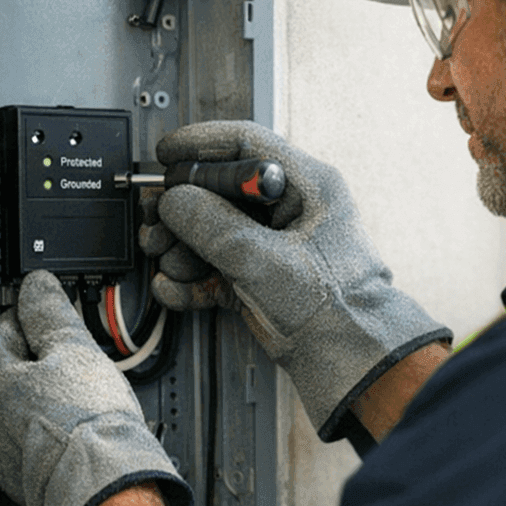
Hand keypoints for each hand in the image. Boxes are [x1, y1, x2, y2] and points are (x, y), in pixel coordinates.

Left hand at [0, 270, 192, 505]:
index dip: (25, 313)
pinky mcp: (27, 480)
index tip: (40, 308)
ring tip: (73, 390)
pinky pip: (33, 443)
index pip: (4, 331)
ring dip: (40, 397)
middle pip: (10, 372)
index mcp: (1, 379)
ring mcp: (7, 452)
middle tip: (63, 348)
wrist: (104, 484)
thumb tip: (36, 284)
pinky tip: (72, 429)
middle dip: (33, 358)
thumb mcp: (75, 349)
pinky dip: (48, 431)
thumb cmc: (88, 422)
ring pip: (20, 410)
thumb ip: (52, 314)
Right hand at [145, 121, 449, 441]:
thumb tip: (174, 200)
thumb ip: (214, 225)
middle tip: (156, 221)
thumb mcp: (265, 259)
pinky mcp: (258, 278)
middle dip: (182, 208)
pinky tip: (174, 289)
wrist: (349, 361)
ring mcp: (271, 244)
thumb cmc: (336, 307)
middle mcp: (288, 210)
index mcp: (306, 187)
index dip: (202, 145)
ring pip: (211, 230)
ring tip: (168, 261)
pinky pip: (213, 267)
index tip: (166, 154)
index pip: (247, 145)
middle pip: (220, 190)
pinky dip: (191, 279)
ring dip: (181, 247)